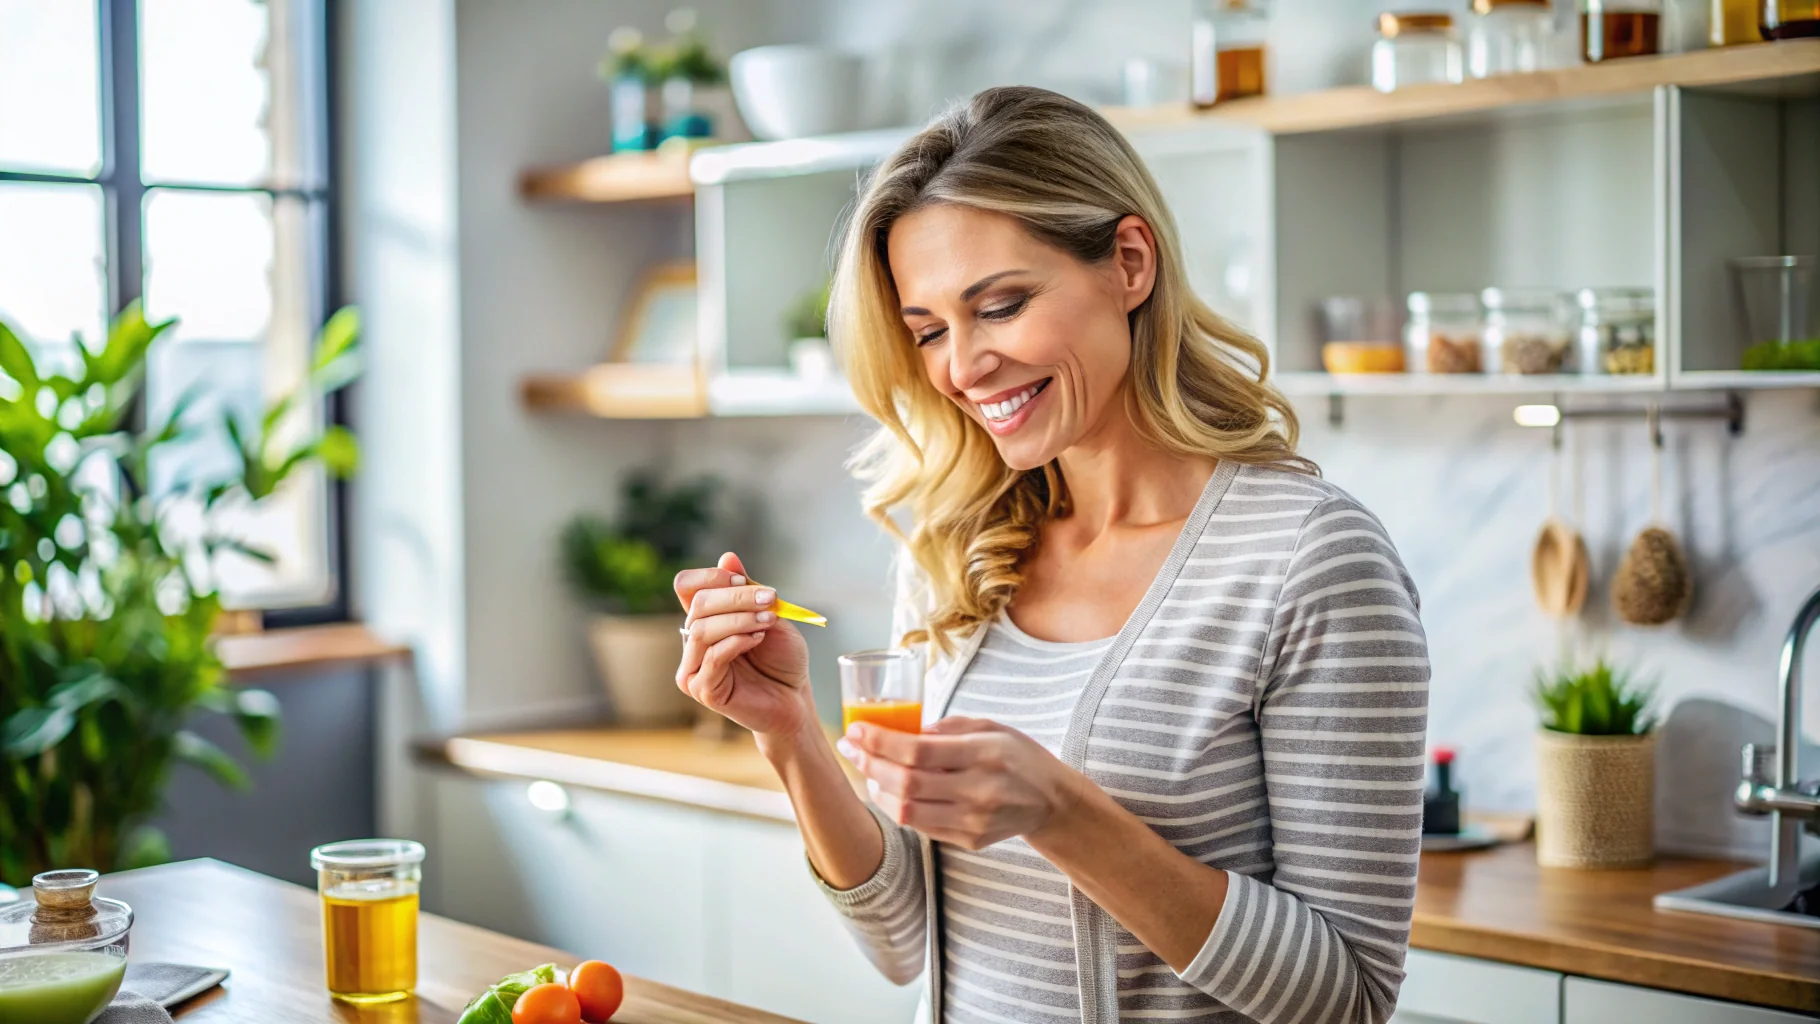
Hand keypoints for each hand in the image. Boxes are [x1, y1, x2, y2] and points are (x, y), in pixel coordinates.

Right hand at [673, 552, 814, 736]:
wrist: (794, 698)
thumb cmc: (782, 658)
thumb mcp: (768, 614)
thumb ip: (746, 589)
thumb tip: (728, 557)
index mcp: (704, 619)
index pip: (686, 586)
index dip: (711, 577)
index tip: (743, 581)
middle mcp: (693, 641)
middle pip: (698, 604)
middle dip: (736, 597)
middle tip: (770, 599)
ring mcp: (693, 666)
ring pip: (702, 629)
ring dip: (739, 619)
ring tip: (767, 621)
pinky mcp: (702, 689)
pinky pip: (712, 656)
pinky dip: (737, 642)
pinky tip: (758, 639)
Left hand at [840, 717, 1087, 850]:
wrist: (1052, 801)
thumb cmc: (1018, 756)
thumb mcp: (991, 727)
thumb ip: (948, 728)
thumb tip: (904, 731)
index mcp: (984, 755)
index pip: (918, 751)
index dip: (880, 742)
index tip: (856, 731)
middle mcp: (979, 792)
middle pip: (906, 783)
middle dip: (869, 764)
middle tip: (850, 748)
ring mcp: (973, 821)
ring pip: (906, 811)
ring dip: (878, 789)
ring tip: (867, 770)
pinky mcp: (969, 841)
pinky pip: (920, 826)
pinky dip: (896, 807)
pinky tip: (889, 790)